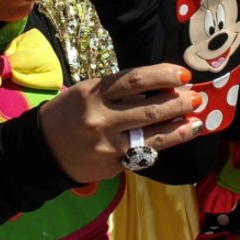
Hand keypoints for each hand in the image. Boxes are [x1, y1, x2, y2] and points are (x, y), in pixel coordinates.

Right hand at [38, 63, 202, 183]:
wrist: (41, 149)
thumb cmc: (68, 113)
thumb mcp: (87, 92)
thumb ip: (119, 90)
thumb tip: (161, 87)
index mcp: (94, 92)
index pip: (136, 79)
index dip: (163, 75)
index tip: (183, 75)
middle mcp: (101, 117)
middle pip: (150, 108)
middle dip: (178, 102)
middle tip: (196, 97)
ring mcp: (108, 144)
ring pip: (153, 135)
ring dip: (180, 126)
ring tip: (197, 119)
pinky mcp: (112, 165)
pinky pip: (144, 153)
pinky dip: (165, 143)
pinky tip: (179, 136)